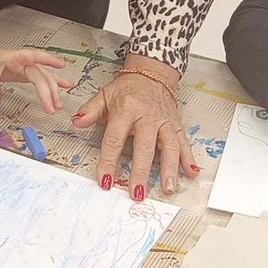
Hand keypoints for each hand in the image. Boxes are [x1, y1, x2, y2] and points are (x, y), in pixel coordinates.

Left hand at [0, 42, 70, 112]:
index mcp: (13, 57)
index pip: (33, 57)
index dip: (47, 60)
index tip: (60, 65)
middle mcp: (22, 61)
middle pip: (40, 74)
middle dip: (48, 89)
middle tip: (52, 105)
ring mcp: (24, 67)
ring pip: (43, 76)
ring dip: (53, 88)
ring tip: (59, 102)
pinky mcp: (24, 73)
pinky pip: (41, 78)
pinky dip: (53, 81)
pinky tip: (64, 85)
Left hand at [72, 54, 198, 198]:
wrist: (151, 74)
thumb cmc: (127, 89)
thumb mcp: (105, 95)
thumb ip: (90, 110)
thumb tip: (76, 122)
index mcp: (126, 110)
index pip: (115, 139)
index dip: (109, 162)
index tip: (105, 181)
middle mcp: (147, 117)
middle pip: (144, 147)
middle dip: (140, 172)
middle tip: (137, 193)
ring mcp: (164, 122)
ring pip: (168, 147)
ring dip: (169, 169)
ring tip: (168, 188)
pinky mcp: (176, 125)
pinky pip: (184, 142)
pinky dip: (189, 158)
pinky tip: (191, 173)